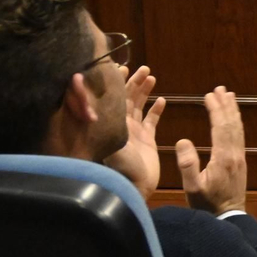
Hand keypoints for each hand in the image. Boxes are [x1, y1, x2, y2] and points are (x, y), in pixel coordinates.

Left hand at [104, 65, 164, 196]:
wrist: (135, 188)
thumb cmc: (121, 168)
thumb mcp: (111, 144)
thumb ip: (107, 125)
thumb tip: (94, 101)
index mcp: (111, 124)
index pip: (112, 98)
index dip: (116, 83)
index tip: (122, 67)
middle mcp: (121, 125)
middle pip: (126, 98)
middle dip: (133, 82)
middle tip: (143, 68)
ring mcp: (134, 132)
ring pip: (139, 106)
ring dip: (145, 91)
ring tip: (152, 77)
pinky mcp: (148, 140)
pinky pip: (152, 121)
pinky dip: (157, 110)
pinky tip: (162, 100)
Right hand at [174, 87, 247, 214]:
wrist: (228, 217)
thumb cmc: (207, 204)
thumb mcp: (192, 187)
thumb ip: (187, 164)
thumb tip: (183, 140)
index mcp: (223, 157)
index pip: (221, 127)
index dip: (216, 110)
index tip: (209, 95)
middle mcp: (235, 154)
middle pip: (232, 124)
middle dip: (226, 105)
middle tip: (221, 89)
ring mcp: (240, 158)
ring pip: (238, 129)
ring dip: (233, 111)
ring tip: (229, 96)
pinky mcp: (240, 162)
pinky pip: (240, 137)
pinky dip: (236, 123)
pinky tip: (233, 119)